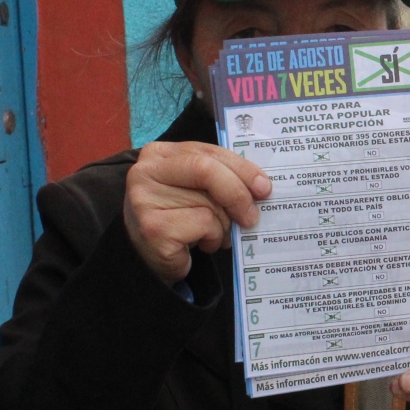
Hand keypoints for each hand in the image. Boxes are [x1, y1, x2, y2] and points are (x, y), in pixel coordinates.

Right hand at [123, 141, 271, 284]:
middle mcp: (146, 171)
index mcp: (159, 153)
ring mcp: (145, 199)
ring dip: (224, 224)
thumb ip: (222, 178)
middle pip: (208, 171)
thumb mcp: (199, 191)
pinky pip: (203, 226)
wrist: (152, 257)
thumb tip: (261, 185)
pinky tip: (199, 243)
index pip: (209, 152)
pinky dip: (212, 238)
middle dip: (238, 194)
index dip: (242, 168)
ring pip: (209, 203)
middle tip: (252, 216)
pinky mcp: (153, 227)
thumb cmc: (181, 218)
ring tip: (213, 233)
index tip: (264, 187)